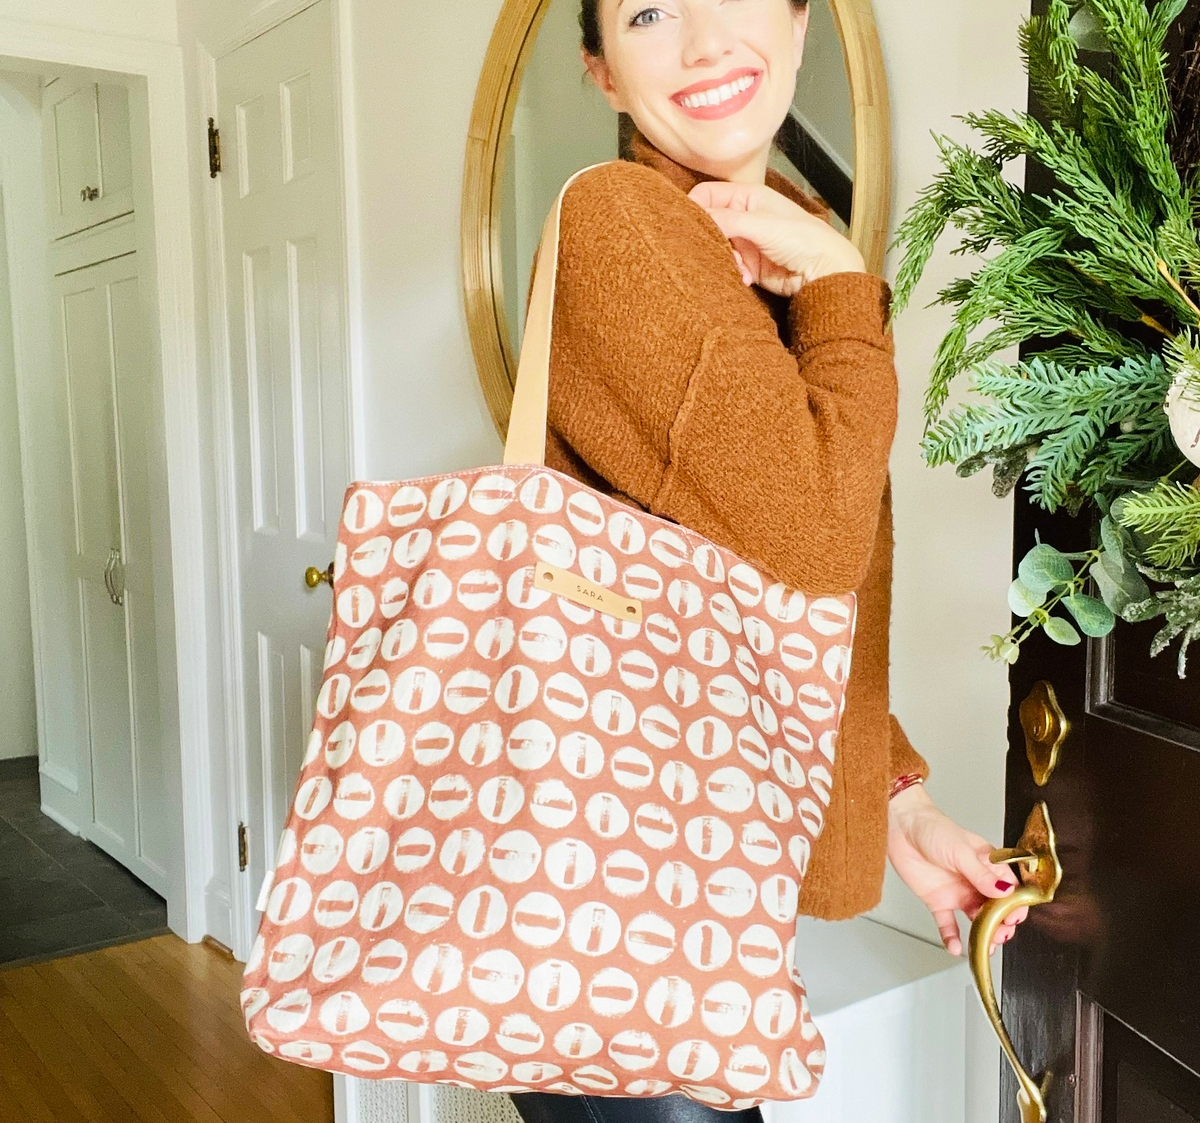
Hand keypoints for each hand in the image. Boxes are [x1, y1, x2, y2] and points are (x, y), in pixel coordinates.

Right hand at [688, 180, 865, 296]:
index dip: (696, 207)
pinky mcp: (748, 264)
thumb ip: (727, 220)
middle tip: (712, 250)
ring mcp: (745, 241)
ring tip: (739, 268)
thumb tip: (695, 216)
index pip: (708, 194)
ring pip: (715, 247)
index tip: (689, 225)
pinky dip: (732, 273)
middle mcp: (743, 216)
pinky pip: (727, 266)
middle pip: (709, 223)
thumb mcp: (761, 224)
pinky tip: (746, 279)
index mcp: (747, 196)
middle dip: (708, 238)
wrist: (823, 271)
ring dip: (722, 259)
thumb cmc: (801, 238)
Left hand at [887, 784, 1029, 957]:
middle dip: (1002, 924)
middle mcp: (975, 881)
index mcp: (987, 865)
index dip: (1014, 905)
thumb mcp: (961, 850)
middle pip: (996, 909)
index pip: (1009, 889)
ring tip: (986, 945)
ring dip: (983, 933)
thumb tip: (1005, 890)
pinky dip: (952, 937)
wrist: (900, 827)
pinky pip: (947, 924)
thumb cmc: (933, 828)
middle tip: (1001, 934)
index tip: (1015, 917)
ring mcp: (957, 892)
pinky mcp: (937, 901)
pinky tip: (956, 948)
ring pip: (976, 919)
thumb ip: (981, 874)